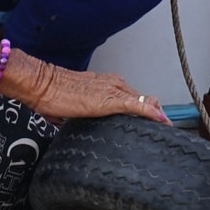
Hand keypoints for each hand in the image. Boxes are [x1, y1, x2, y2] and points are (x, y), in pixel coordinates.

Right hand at [0, 50, 169, 122]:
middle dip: (156, 112)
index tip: (155, 119)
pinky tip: (161, 121)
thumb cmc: (50, 94)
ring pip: (144, 101)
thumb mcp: (70, 105)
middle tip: (167, 125)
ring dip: (157, 114)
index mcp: (105, 84)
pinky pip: (137, 107)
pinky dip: (151, 114)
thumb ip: (79, 110)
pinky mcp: (109, 100)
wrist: (40, 84)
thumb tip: (70, 122)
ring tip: (168, 126)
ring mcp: (112, 90)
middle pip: (143, 98)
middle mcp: (113, 84)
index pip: (133, 96)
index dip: (146, 108)